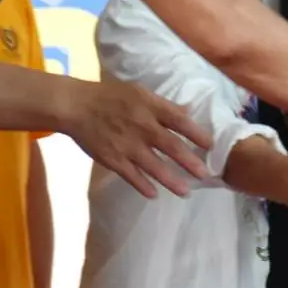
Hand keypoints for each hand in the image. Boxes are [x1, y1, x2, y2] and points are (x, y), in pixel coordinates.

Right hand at [59, 79, 212, 198]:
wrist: (76, 106)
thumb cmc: (110, 96)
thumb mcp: (140, 92)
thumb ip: (163, 105)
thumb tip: (188, 112)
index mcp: (150, 107)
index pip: (180, 122)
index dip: (197, 134)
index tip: (211, 145)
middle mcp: (142, 127)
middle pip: (171, 146)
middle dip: (190, 162)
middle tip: (206, 175)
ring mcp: (127, 145)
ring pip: (153, 165)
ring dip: (170, 180)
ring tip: (185, 191)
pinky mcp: (113, 158)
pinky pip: (131, 175)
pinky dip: (142, 185)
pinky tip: (154, 194)